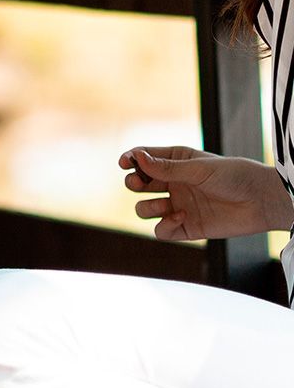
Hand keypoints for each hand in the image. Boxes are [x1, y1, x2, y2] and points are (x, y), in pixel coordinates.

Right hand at [120, 146, 293, 240]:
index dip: (130, 160)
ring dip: (147, 207)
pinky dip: (164, 225)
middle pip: (137, 184)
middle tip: (139, 184)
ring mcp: (177, 205)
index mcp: (176, 163)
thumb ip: (167, 167)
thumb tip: (137, 157)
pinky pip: (160, 230)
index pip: (144, 159)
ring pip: (144, 209)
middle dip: (133, 184)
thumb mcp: (198, 168)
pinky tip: (180, 217)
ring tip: (165, 205)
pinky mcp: (185, 227)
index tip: (125, 163)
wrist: (261, 201)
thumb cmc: (235, 176)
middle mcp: (173, 184)